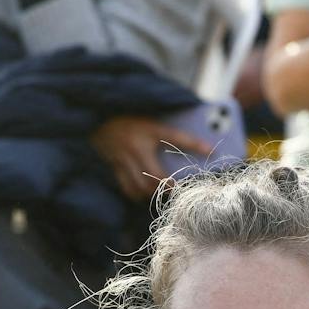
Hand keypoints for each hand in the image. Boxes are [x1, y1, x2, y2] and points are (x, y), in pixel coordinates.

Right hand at [89, 116, 211, 201]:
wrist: (98, 115)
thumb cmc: (129, 118)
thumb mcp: (151, 121)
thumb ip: (173, 133)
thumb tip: (202, 144)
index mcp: (148, 130)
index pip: (176, 137)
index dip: (195, 144)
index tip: (210, 152)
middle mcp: (136, 146)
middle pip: (155, 176)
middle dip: (167, 187)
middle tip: (177, 189)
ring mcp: (123, 158)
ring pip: (140, 186)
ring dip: (152, 193)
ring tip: (160, 192)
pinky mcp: (114, 165)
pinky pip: (127, 187)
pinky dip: (137, 194)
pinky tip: (143, 192)